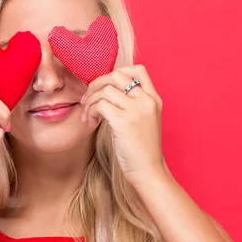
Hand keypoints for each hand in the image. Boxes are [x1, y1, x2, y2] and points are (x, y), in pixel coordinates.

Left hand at [80, 65, 166, 186]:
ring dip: (90, 101)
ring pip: (105, 90)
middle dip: (96, 84)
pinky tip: (91, 122)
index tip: (104, 88)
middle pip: (116, 75)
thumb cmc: (142, 151)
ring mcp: (136, 110)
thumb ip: (132, 105)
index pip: (137, 70)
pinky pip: (100, 105)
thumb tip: (105, 93)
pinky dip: (90, 111)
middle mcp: (147, 100)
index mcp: (154, 99)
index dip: (116, 73)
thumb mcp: (144, 122)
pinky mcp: (124, 122)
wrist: (149, 172)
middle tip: (87, 100)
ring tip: (88, 116)